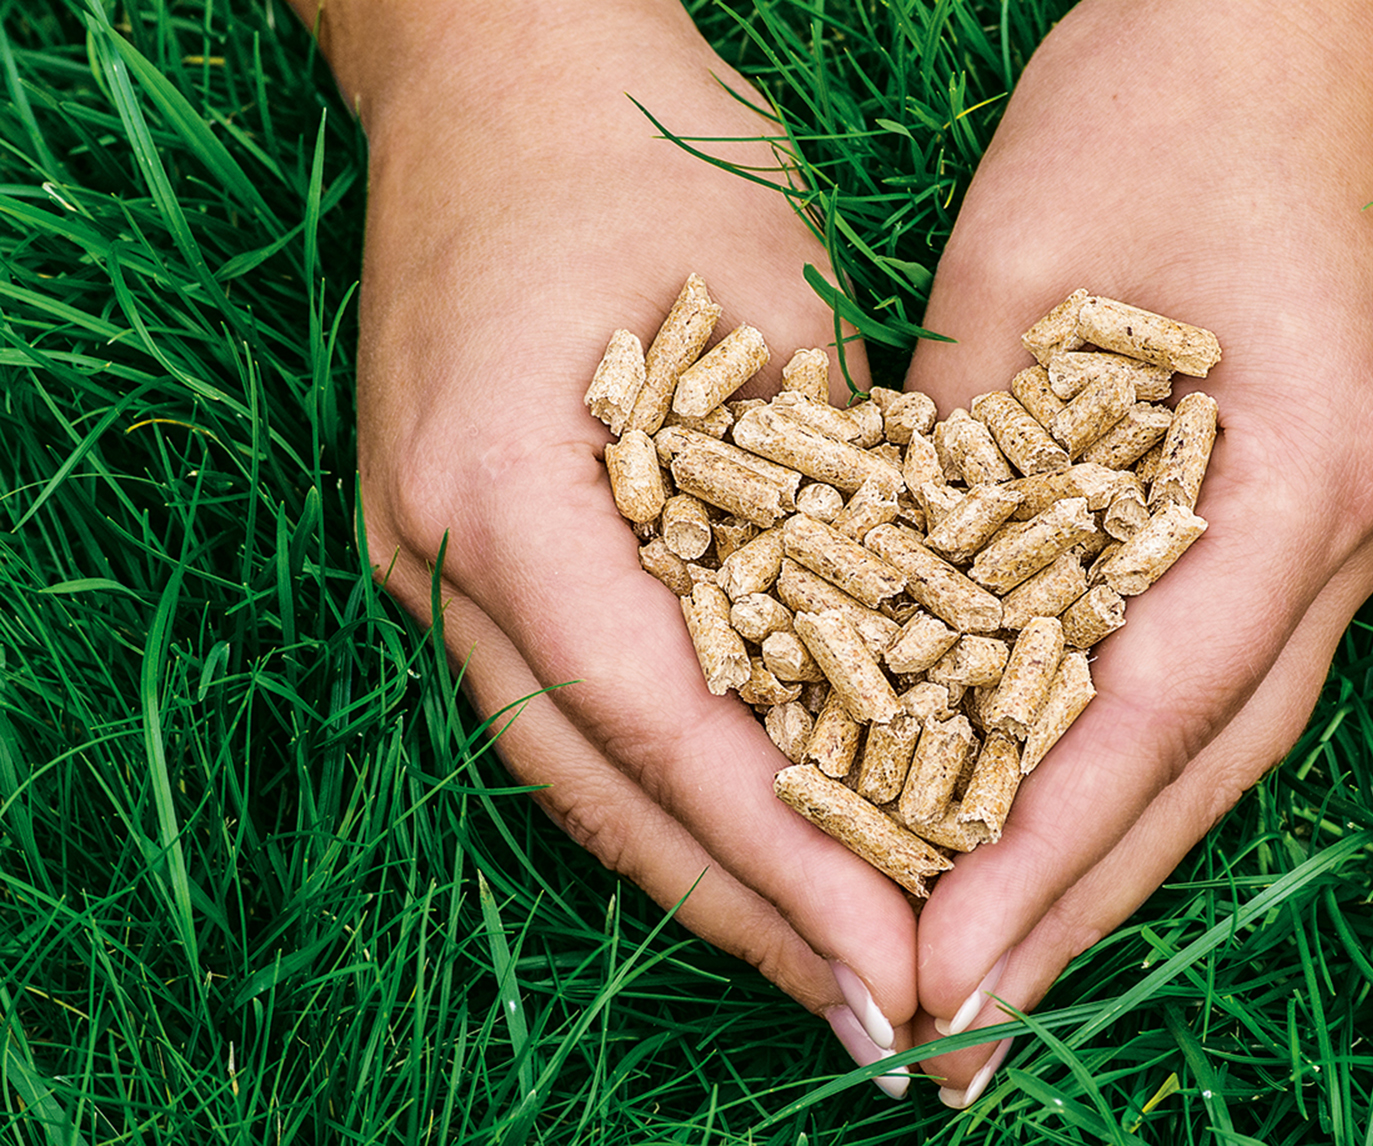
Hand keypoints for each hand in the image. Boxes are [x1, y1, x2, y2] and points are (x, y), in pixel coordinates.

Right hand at [301, 0, 919, 1092]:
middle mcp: (442, 547)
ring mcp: (432, 550)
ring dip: (705, 868)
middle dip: (745, 908)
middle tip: (872, 1012)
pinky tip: (753, 842)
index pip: (662, 727)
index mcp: (506, 487)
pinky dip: (670, 781)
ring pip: (578, 763)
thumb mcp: (772, 310)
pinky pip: (572, 695)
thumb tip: (921, 659)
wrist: (496, 60)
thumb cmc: (641, 146)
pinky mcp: (464, 541)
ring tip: (822, 959)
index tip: (894, 954)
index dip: (783, 859)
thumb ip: (824, 490)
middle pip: (602, 786)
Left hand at [902, 0, 1372, 1101]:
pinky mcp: (1296, 509)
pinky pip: (1201, 668)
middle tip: (963, 1031)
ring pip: (1209, 740)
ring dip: (1103, 856)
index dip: (1049, 851)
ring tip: (996, 968)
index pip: (1154, 714)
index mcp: (1300, 472)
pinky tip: (1047, 827)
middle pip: (1200, 765)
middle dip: (1077, 904)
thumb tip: (896, 613)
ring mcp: (1334, 525)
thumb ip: (971, 457)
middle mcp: (1340, 527)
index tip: (948, 959)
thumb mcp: (1024, 271)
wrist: (1286, 17)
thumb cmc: (1161, 100)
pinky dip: (1120, 761)